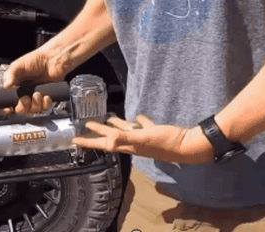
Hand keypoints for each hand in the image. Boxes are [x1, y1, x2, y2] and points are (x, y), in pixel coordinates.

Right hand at [1, 50, 66, 114]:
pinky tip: (46, 96)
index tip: (9, 109)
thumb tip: (6, 86)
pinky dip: (45, 104)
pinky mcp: (45, 98)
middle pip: (20, 109)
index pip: (7, 102)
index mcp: (14, 86)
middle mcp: (24, 93)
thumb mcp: (19, 65)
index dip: (7, 108)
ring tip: (38, 94)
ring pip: (32, 110)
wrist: (54, 59)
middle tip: (26, 99)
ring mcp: (35, 96)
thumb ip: (10, 74)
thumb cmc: (37, 60)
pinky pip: (44, 108)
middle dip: (23, 107)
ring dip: (35, 104)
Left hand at [74, 114, 214, 163]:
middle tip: (87, 125)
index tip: (75, 140)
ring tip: (109, 118)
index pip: (104, 143)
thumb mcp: (145, 138)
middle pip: (112, 137)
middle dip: (99, 131)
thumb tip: (109, 138)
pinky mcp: (156, 133)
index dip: (89, 141)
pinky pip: (143, 127)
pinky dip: (139, 122)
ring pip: (127, 132)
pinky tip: (138, 117)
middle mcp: (135, 144)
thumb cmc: (167, 142)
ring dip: (117, 126)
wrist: (189, 146)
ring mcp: (145, 139)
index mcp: (130, 145)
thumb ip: (127, 137)